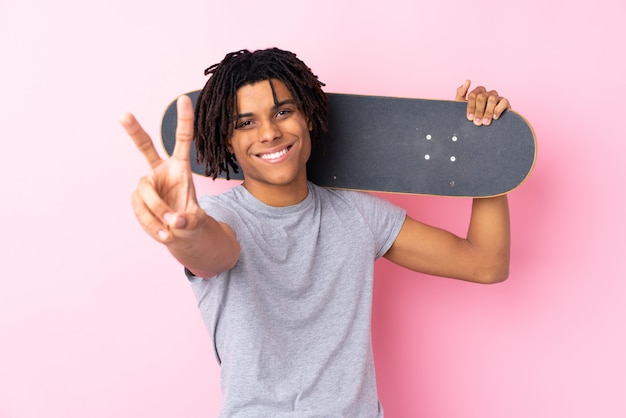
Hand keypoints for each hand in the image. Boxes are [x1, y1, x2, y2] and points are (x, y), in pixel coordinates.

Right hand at [120, 95, 203, 242]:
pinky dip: (152, 226)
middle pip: (145, 148)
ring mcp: (147, 185)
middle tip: (123, 114)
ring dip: (158, 212)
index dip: (183, 120)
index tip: (183, 98)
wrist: (179, 235)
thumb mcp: (197, 221)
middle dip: (134, 131)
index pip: (182, 140)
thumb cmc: (190, 221)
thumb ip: (189, 220)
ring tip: (171, 228)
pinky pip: (141, 211)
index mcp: (180, 168)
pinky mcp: (138, 200)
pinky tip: (164, 235)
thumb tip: (174, 221)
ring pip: (146, 194)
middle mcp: (161, 171)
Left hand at [456, 80, 510, 125]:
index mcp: (477, 93)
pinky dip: (498, 109)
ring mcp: (497, 97)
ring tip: (485, 122)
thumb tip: (468, 81)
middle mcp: (487, 93)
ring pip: (492, 99)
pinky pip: (503, 102)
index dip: (471, 106)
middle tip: (477, 122)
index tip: (470, 118)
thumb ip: (461, 94)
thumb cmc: (472, 117)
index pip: (472, 95)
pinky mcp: (505, 102)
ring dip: (488, 112)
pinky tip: (495, 117)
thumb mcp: (462, 107)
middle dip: (478, 111)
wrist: (483, 130)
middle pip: (482, 97)